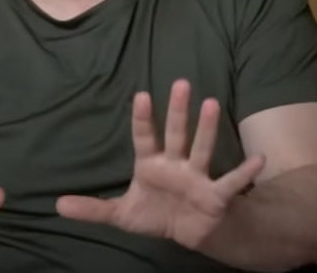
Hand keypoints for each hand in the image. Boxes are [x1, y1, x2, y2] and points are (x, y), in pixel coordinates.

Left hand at [56, 79, 264, 250]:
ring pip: (202, 149)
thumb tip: (57, 205)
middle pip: (176, 134)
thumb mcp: (120, 214)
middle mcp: (176, 164)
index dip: (143, 119)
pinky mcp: (215, 195)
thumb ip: (92, 209)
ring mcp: (197, 177)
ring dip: (207, 128)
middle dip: (178, 111)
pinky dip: (245, 173)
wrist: (186, 232)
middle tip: (180, 83)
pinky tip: (259, 160)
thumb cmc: (155, 213)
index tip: (142, 95)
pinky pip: (231, 183)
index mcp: (151, 165)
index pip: (145, 137)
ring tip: (212, 102)